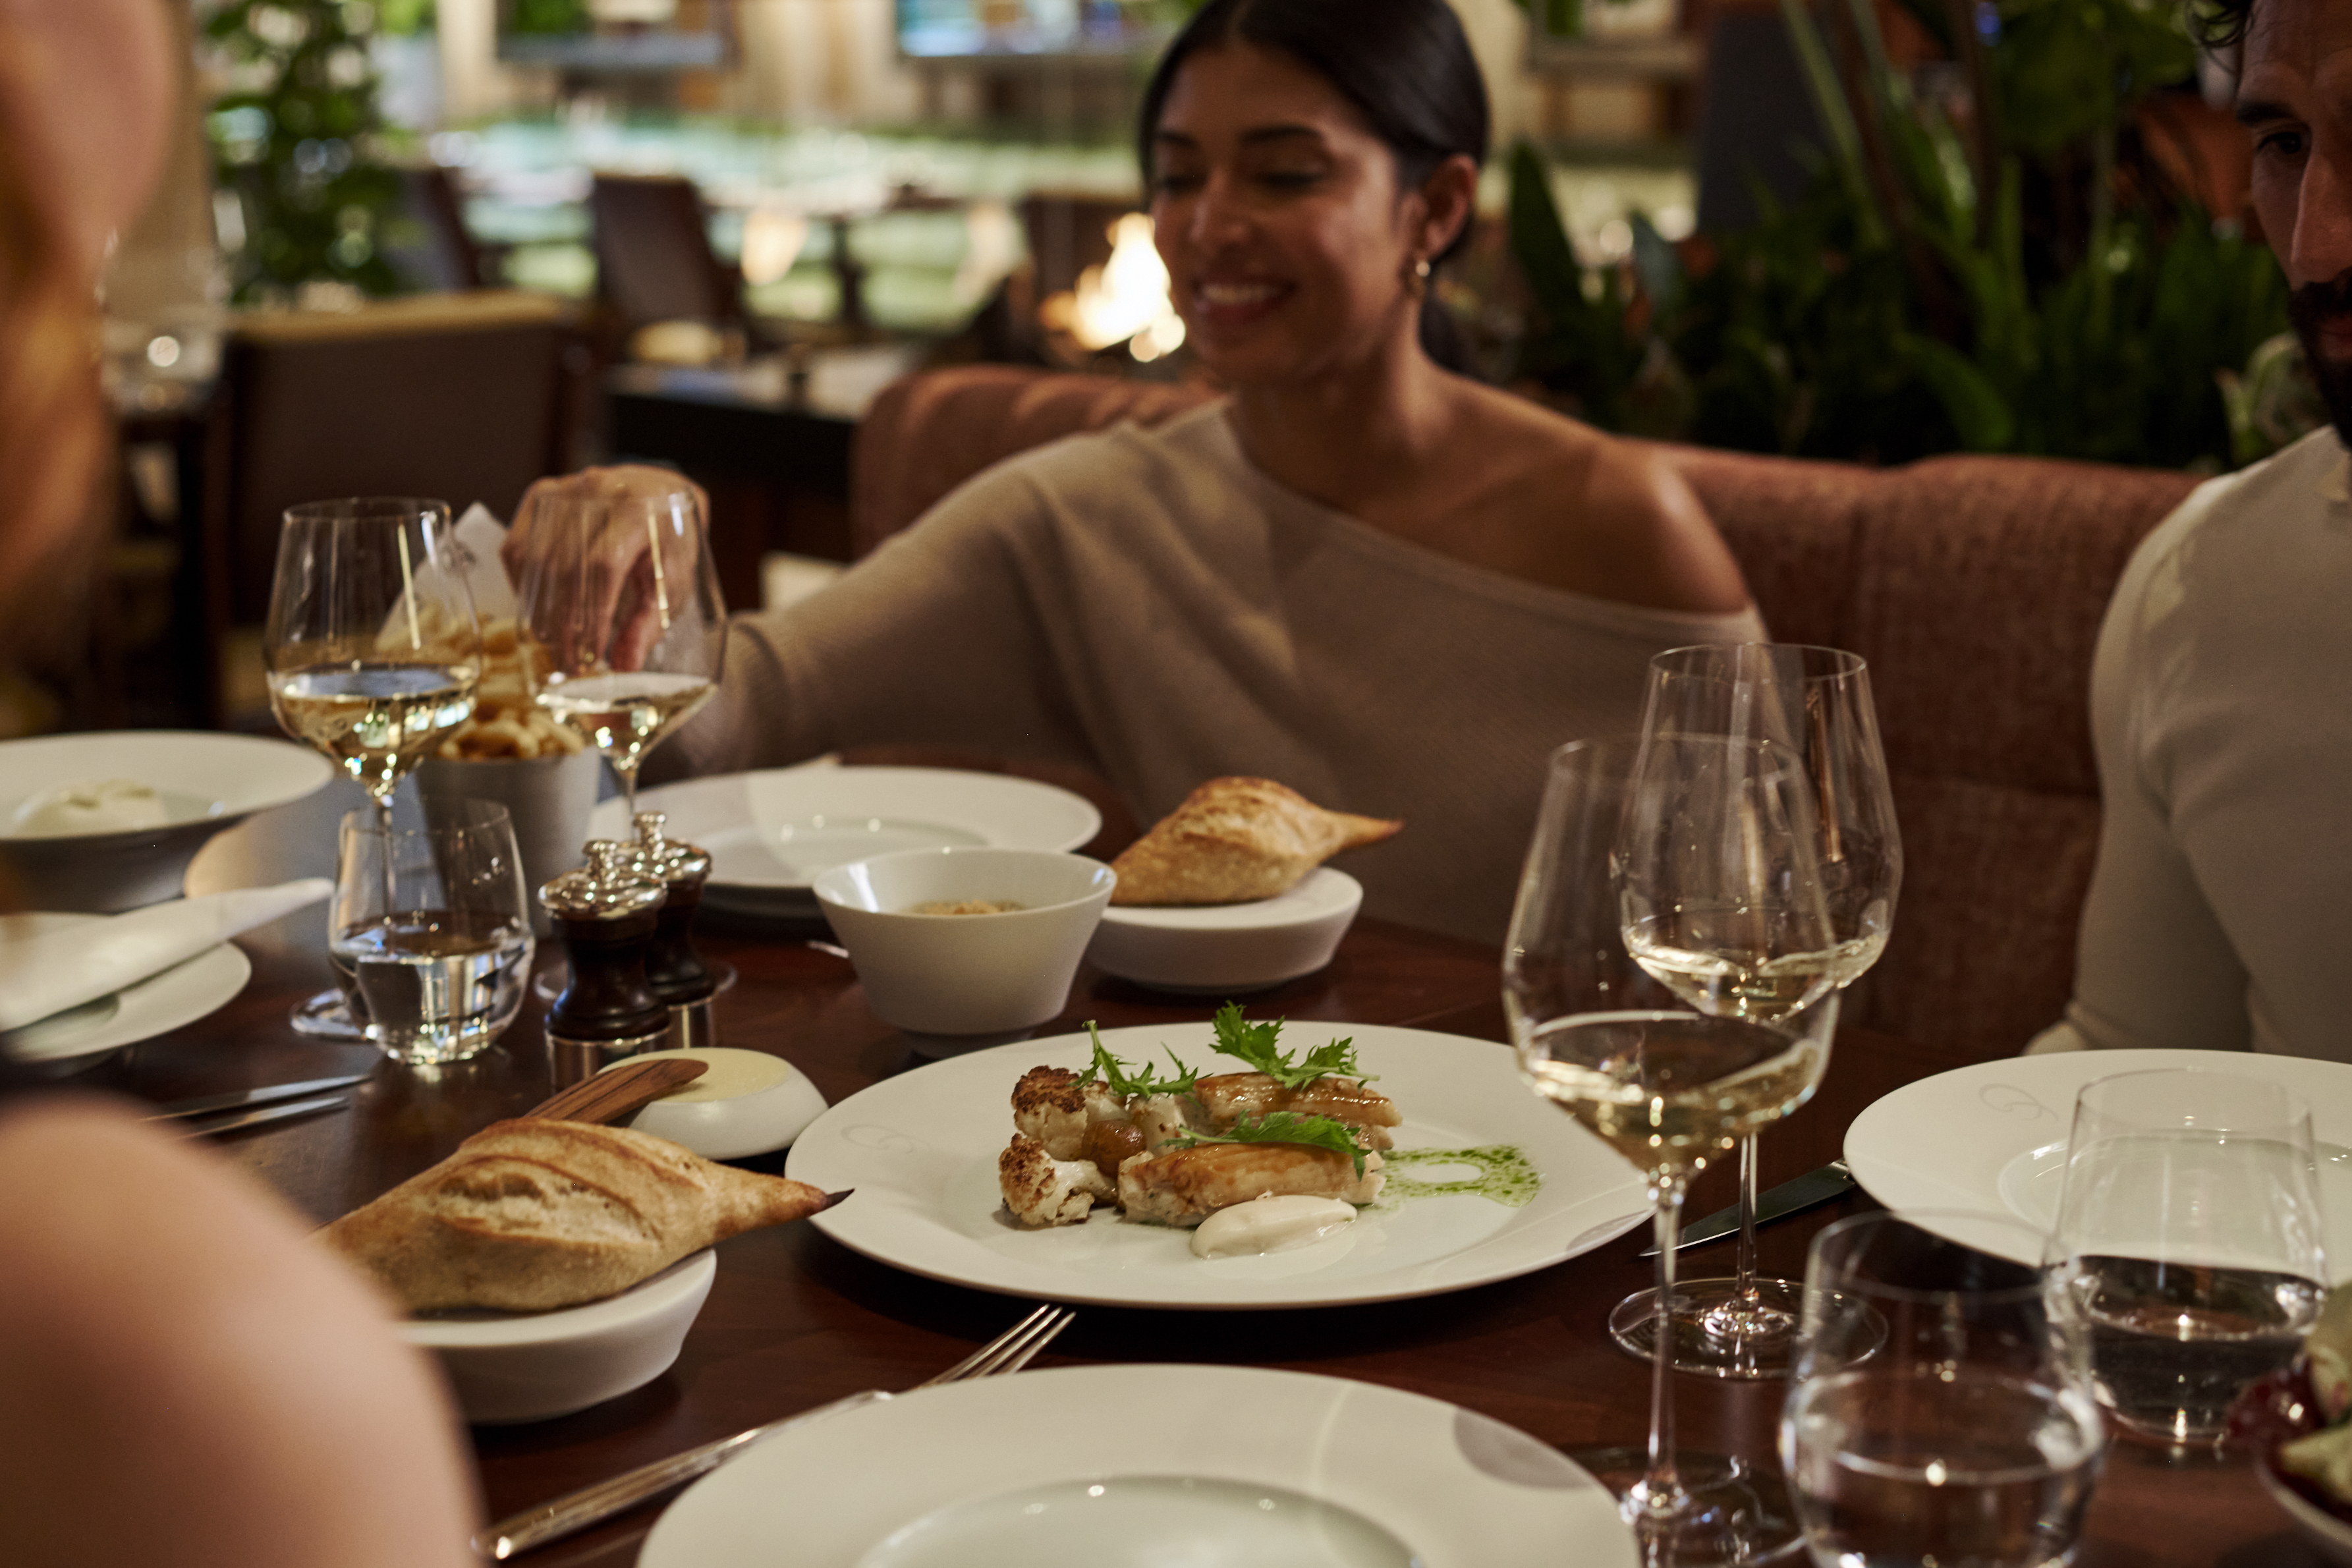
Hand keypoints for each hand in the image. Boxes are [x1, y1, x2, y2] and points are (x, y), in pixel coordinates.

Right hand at [506, 466, 710, 671]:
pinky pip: (517, 548)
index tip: (592, 655)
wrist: (657, 492)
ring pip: (536, 560)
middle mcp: (596, 492)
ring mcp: (564, 491)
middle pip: (565, 567)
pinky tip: (538, 611)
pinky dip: (523, 586)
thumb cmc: (668, 541)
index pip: (603, 567)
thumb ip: (650, 622)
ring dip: (540, 610)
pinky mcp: (540, 497)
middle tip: (568, 663)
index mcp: (638, 510)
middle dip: (564, 623)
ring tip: (552, 644)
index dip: (592, 616)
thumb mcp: (673, 581)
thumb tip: (625, 665)